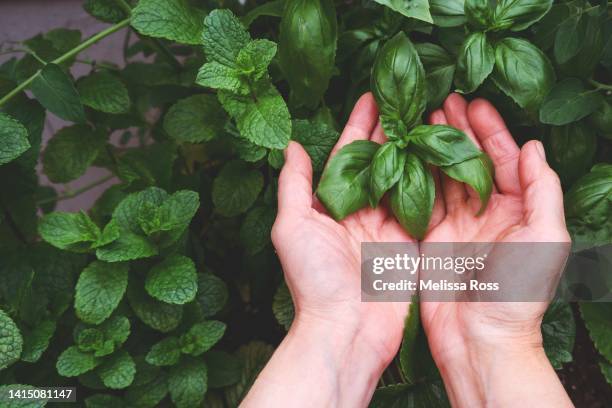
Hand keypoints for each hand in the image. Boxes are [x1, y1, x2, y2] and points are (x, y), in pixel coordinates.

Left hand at [242, 93, 412, 406]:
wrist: (346, 329)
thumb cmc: (313, 280)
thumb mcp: (292, 226)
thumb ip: (295, 185)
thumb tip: (291, 145)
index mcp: (333, 205)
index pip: (348, 155)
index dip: (359, 125)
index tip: (373, 97)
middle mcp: (362, 211)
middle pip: (381, 161)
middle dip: (393, 130)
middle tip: (409, 98)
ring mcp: (390, 227)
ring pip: (407, 178)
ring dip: (417, 149)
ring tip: (432, 117)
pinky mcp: (413, 243)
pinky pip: (427, 206)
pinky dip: (437, 181)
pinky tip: (446, 155)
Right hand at [420, 94, 571, 406]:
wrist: (479, 340)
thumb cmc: (518, 294)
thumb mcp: (545, 240)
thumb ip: (542, 192)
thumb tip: (533, 147)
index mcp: (518, 210)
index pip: (504, 159)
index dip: (490, 130)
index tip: (472, 103)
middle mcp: (487, 212)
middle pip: (471, 162)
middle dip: (458, 131)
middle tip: (440, 102)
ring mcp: (457, 225)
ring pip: (444, 176)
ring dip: (434, 148)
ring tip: (420, 121)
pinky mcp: (430, 238)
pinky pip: (422, 200)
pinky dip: (414, 176)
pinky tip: (404, 155)